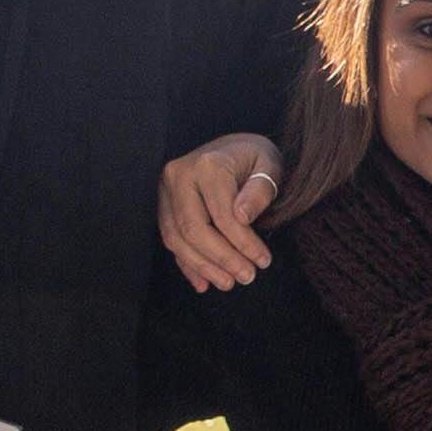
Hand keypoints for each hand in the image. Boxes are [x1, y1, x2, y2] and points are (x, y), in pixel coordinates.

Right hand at [161, 131, 287, 288]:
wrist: (231, 147)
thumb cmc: (254, 158)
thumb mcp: (269, 165)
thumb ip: (260, 189)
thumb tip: (242, 217)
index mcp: (207, 165)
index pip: (222, 214)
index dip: (243, 243)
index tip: (263, 261)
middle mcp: (179, 176)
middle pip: (194, 229)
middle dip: (221, 259)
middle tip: (247, 277)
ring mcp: (165, 191)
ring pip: (177, 238)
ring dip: (203, 266)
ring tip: (229, 283)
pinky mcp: (162, 205)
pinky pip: (170, 239)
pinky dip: (187, 264)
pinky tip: (204, 282)